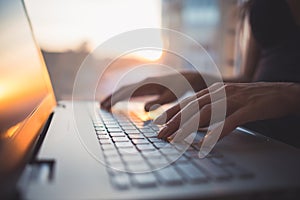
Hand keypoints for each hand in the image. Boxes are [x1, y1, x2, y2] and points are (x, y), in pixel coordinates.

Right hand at [101, 72, 205, 110]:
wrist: (186, 77)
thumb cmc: (179, 88)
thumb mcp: (171, 97)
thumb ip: (158, 102)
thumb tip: (144, 109)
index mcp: (147, 84)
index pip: (126, 92)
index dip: (115, 99)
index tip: (106, 107)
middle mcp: (143, 82)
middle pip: (123, 89)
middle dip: (112, 98)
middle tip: (101, 107)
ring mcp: (145, 82)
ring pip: (126, 89)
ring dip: (116, 96)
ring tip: (106, 104)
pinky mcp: (147, 85)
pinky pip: (132, 89)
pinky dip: (123, 94)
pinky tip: (121, 100)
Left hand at [155, 82, 299, 143]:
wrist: (281, 92)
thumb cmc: (252, 98)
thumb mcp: (228, 100)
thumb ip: (211, 108)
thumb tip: (195, 123)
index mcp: (215, 91)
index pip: (189, 101)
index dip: (173, 111)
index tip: (159, 122)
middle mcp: (222, 93)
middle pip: (193, 107)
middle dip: (174, 121)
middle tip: (161, 134)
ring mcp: (235, 99)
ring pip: (208, 113)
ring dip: (189, 126)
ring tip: (176, 138)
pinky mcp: (249, 108)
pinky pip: (231, 121)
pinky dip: (218, 132)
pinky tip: (208, 143)